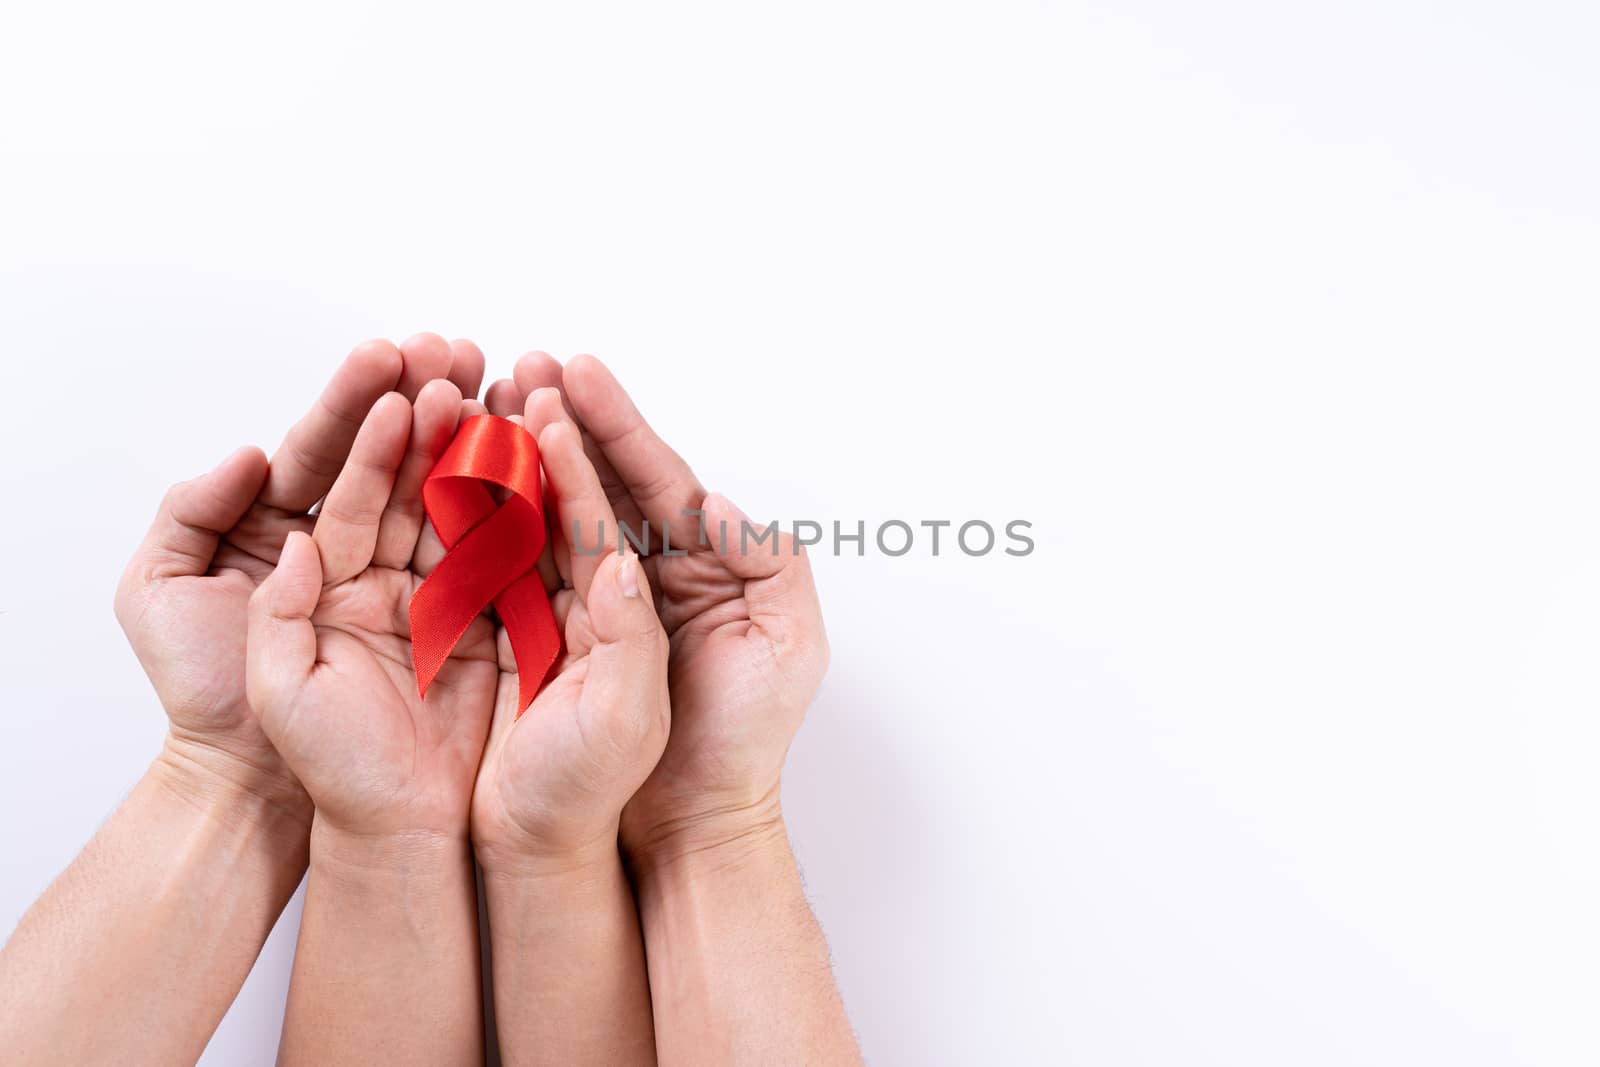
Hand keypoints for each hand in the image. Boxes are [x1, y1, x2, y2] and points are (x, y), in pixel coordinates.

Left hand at [245, 363, 499, 837]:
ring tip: (505, 391)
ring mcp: (442, 599)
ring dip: (482, 450)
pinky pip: (511, 560)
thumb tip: (295, 541)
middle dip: (431, 421)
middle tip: (458, 359)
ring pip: (463, 509)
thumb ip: (274, 609)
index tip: (394, 384)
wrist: (393, 833)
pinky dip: (526, 511)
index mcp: (323, 583)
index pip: (344, 493)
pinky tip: (543, 461)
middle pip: (409, 485)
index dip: (368, 439)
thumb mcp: (272, 685)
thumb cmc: (320, 767)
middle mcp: (383, 580)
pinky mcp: (493, 625)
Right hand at [486, 355, 827, 863]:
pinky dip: (495, 524)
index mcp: (707, 558)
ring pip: (556, 513)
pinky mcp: (558, 634)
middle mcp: (651, 568)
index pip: (657, 477)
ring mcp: (601, 599)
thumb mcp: (787, 648)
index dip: (617, 425)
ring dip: (522, 458)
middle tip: (518, 367)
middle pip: (602, 479)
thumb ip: (767, 564)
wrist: (690, 826)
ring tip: (481, 403)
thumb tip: (716, 500)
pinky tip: (461, 479)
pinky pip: (525, 570)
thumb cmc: (744, 743)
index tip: (576, 373)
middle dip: (561, 421)